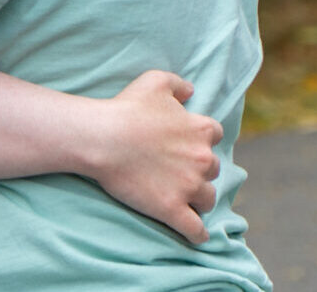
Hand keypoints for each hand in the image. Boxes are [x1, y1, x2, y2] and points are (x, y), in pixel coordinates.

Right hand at [85, 71, 222, 244]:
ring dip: (198, 199)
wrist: (102, 137)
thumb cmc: (126, 107)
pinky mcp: (173, 209)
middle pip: (212, 169)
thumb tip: (192, 91)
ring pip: (207, 199)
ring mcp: (189, 187)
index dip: (200, 139)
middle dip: (199, 170)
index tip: (185, 142)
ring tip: (183, 199)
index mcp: (201, 130)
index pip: (214, 135)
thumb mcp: (154, 81)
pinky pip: (195, 229)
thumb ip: (179, 84)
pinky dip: (197, 234)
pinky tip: (195, 235)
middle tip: (178, 170)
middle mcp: (202, 159)